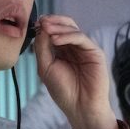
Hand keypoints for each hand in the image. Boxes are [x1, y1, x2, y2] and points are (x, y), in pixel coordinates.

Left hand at [33, 14, 116, 128]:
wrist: (80, 107)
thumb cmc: (63, 91)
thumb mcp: (45, 67)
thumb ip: (42, 48)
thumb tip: (41, 29)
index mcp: (62, 51)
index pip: (55, 31)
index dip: (45, 25)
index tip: (35, 23)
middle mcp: (74, 47)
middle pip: (66, 25)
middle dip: (53, 21)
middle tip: (42, 22)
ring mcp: (85, 49)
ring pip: (73, 29)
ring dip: (58, 27)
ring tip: (47, 29)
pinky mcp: (95, 52)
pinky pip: (81, 38)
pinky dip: (68, 36)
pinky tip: (56, 40)